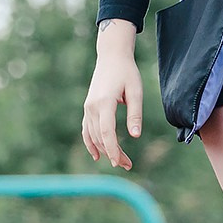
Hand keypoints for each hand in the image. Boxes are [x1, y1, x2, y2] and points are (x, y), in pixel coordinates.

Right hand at [80, 20, 143, 171]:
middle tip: (128, 165)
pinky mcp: (88, 108)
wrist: (111, 57)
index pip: (107, 132)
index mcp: (104, 102)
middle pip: (100, 137)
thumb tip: (136, 135)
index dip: (113, 149)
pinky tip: (97, 155)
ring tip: (120, 161)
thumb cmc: (127, 73)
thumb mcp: (136, 91)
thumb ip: (135, 113)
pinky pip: (87, 129)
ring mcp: (88, 108)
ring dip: (104, 150)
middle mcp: (92, 106)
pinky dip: (91, 143)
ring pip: (93, 135)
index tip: (120, 162)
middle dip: (113, 153)